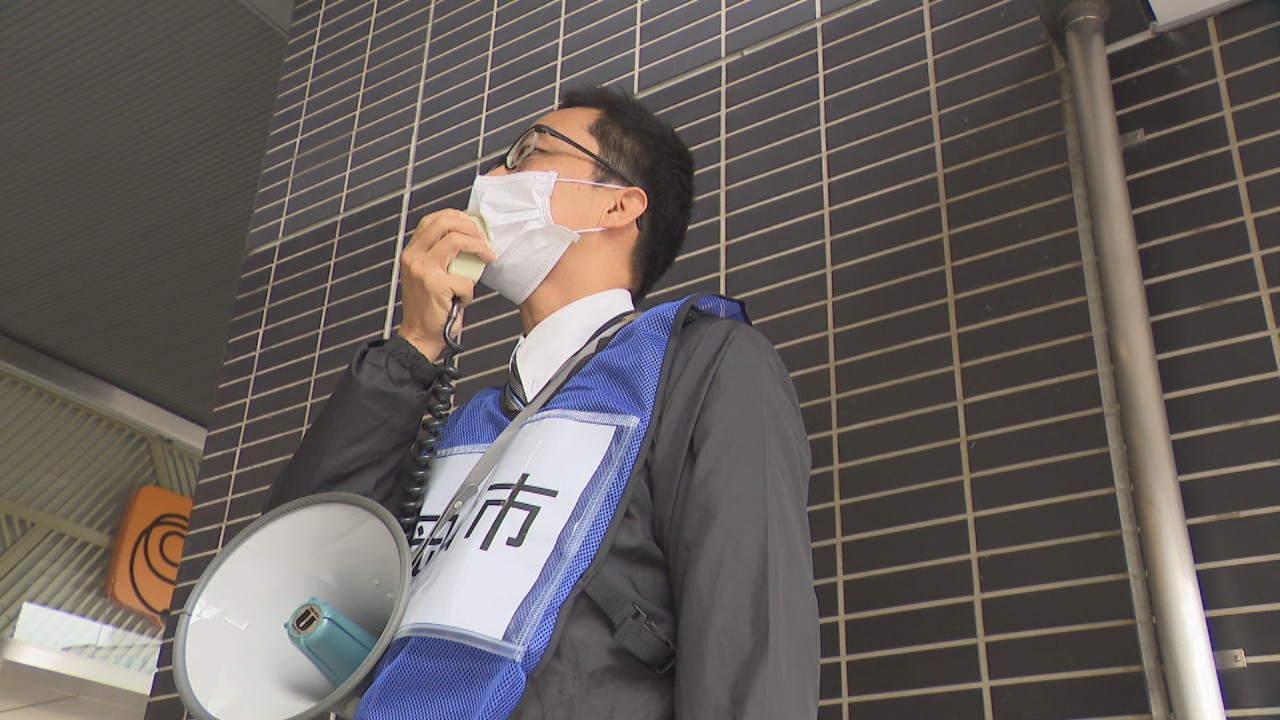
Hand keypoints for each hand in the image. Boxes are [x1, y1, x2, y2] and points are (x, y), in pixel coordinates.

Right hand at [396, 209, 494, 361]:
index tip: (471, 224)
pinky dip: (469, 291)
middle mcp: (413, 257)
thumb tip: (469, 237)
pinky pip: (464, 279)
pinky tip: (462, 300)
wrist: (420, 336)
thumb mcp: (430, 275)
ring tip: (486, 258)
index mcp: (411, 253)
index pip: (432, 220)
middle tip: (484, 241)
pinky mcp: (434, 285)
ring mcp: (422, 270)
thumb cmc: (430, 308)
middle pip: (444, 223)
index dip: (454, 216)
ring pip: (456, 241)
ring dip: (478, 248)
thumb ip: (441, 256)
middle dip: (470, 228)